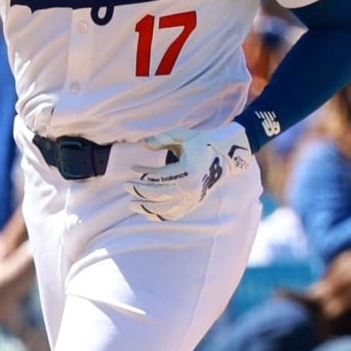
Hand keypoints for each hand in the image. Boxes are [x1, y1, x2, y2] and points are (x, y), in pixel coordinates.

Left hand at [131, 123, 252, 221]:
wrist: (225, 156)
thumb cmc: (201, 143)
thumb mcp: (183, 135)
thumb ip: (162, 138)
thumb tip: (142, 143)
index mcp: (187, 171)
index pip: (157, 177)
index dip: (142, 173)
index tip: (132, 168)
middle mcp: (190, 188)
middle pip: (157, 194)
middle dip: (138, 191)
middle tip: (126, 186)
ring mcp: (192, 199)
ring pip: (163, 210)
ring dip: (145, 208)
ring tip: (131, 204)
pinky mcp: (194, 204)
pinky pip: (173, 215)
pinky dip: (158, 215)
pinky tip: (146, 212)